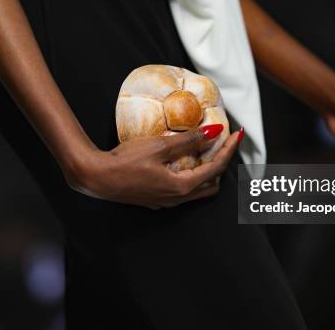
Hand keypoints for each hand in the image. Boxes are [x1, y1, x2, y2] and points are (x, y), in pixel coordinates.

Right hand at [65, 125, 240, 208]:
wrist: (97, 178)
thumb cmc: (126, 161)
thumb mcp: (159, 146)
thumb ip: (188, 140)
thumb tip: (213, 133)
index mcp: (182, 186)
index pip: (216, 168)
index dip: (229, 149)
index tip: (237, 134)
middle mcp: (178, 198)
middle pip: (212, 184)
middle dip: (222, 163)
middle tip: (224, 144)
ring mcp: (166, 202)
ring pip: (198, 190)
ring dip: (208, 172)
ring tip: (207, 151)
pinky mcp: (156, 199)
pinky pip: (184, 191)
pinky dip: (192, 176)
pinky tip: (184, 162)